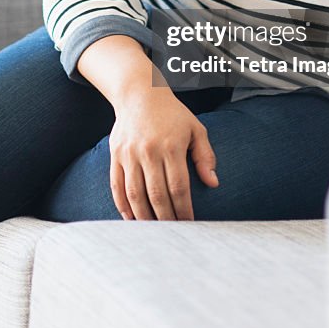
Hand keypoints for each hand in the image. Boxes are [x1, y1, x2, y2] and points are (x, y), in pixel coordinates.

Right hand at [108, 88, 218, 220]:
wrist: (139, 94)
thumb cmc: (172, 114)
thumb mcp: (195, 129)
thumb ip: (205, 156)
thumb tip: (213, 183)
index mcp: (171, 146)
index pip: (178, 187)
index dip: (184, 209)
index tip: (189, 223)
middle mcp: (149, 151)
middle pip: (157, 195)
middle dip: (166, 218)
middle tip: (172, 233)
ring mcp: (130, 154)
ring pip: (135, 194)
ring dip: (144, 217)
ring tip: (153, 231)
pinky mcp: (116, 155)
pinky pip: (117, 185)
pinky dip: (122, 205)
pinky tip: (131, 218)